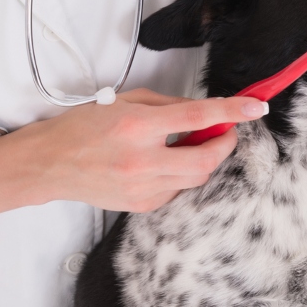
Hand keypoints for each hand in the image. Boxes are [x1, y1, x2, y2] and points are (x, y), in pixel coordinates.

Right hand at [15, 89, 265, 211]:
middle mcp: (142, 159)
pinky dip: (180, 175)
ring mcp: (142, 187)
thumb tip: (203, 111)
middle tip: (225, 132)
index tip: (255, 107)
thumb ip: (169, 106)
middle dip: (225, 145)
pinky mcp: (141, 205)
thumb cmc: (83, 127)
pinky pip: (177, 190)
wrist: (51, 164)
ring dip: (202, 159)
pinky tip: (162, 164)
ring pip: (195, 178)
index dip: (231, 111)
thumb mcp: (125, 101)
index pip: (197, 117)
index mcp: (138, 126)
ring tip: (187, 145)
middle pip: (206, 159)